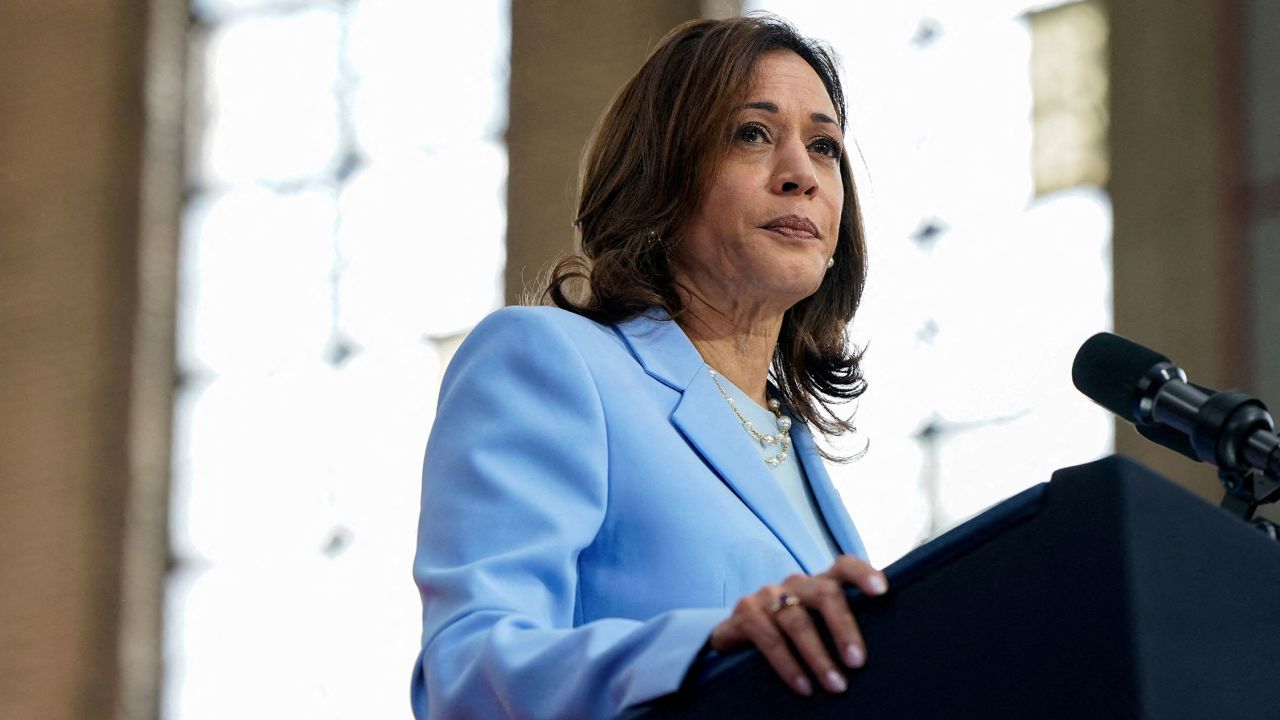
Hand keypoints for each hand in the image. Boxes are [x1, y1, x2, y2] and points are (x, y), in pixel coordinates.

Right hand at [708, 556, 887, 695]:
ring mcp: (767, 595)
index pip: (844, 567)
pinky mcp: (745, 611)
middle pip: (825, 593)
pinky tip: (803, 686)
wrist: (737, 638)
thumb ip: (838, 628)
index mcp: (818, 585)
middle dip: (844, 628)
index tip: (881, 590)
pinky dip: (788, 665)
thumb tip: (872, 656)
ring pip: (798, 621)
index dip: (863, 574)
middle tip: (857, 662)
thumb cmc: (789, 637)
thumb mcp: (815, 627)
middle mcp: (795, 584)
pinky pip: (769, 638)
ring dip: (818, 657)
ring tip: (835, 685)